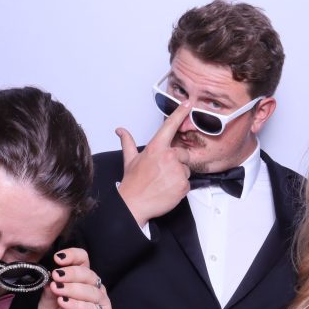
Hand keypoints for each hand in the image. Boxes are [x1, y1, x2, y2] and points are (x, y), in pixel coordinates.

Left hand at [37, 248, 110, 308]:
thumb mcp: (45, 307)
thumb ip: (48, 292)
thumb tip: (50, 278)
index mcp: (80, 281)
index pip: (82, 260)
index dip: (73, 256)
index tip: (58, 258)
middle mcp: (93, 289)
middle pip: (88, 273)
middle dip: (71, 273)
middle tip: (56, 276)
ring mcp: (100, 303)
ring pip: (91, 289)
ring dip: (73, 288)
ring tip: (58, 292)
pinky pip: (91, 308)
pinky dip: (77, 304)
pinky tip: (64, 303)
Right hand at [116, 101, 192, 225]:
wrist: (134, 204)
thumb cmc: (132, 183)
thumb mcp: (129, 160)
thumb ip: (127, 142)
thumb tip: (120, 130)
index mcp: (156, 148)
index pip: (170, 126)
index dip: (180, 113)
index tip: (189, 104)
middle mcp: (168, 157)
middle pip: (184, 154)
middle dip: (177, 162)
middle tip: (163, 173)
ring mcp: (177, 171)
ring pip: (186, 170)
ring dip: (178, 176)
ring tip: (164, 182)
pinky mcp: (183, 185)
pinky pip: (187, 183)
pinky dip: (180, 187)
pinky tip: (168, 190)